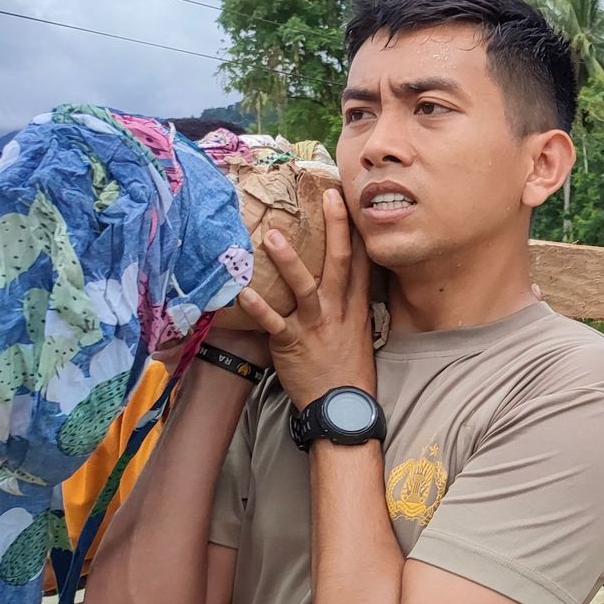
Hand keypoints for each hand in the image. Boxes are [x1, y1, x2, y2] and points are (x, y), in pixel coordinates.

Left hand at [237, 189, 374, 409]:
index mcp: (355, 307)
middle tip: (328, 197)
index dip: (357, 230)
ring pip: (305, 286)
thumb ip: (347, 306)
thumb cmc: (347, 370)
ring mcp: (316, 325)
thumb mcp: (358, 333)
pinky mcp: (292, 343)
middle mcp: (338, 310)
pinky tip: (243, 291)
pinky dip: (258, 307)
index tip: (350, 201)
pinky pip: (273, 322)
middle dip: (336, 228)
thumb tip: (339, 283)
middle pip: (340, 262)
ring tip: (271, 234)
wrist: (342, 406)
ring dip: (289, 260)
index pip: (361, 262)